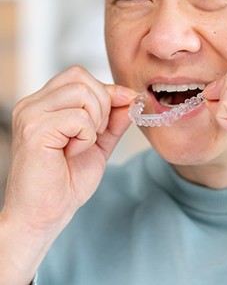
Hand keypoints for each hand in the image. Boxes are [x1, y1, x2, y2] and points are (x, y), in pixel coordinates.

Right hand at [2, 66, 135, 232]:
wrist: (45, 215)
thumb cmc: (66, 181)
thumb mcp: (99, 143)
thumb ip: (113, 120)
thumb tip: (131, 97)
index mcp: (45, 104)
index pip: (78, 75)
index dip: (107, 89)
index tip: (125, 103)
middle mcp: (33, 104)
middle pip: (80, 76)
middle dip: (103, 103)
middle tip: (97, 133)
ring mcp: (31, 115)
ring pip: (82, 92)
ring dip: (96, 120)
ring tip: (84, 143)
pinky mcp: (34, 130)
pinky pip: (78, 117)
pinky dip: (87, 136)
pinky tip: (74, 152)